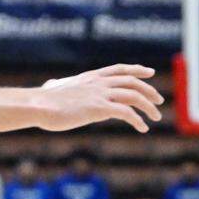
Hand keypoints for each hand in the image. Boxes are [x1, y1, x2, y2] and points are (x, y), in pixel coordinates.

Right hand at [32, 64, 162, 133]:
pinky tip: (143, 128)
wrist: (38, 106)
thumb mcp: (55, 88)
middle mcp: (98, 83)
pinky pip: (127, 113)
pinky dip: (138, 120)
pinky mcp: (99, 108)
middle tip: (159, 100)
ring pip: (134, 95)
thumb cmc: (43, 101)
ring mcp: (100, 94)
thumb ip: (59, 85)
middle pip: (132, 81)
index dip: (136, 69)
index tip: (150, 72)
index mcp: (91, 77)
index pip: (119, 69)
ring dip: (148, 107)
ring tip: (156, 117)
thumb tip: (52, 84)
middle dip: (149, 90)